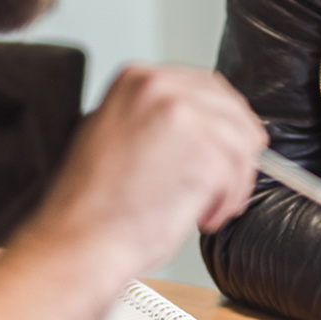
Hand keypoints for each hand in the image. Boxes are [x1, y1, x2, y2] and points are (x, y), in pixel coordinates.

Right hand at [25, 65, 267, 283]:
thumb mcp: (112, 133)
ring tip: (211, 206)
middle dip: (237, 150)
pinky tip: (205, 216)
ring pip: (240, 143)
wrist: (80, 240)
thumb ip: (153, 117)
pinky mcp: (205, 154)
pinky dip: (228, 201)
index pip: (206, 87)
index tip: (230, 144)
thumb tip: (197, 124)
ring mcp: (185, 117)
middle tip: (228, 182)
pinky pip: (238, 174)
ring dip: (234, 181)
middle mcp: (161, 88)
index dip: (224, 121)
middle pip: (231, 111)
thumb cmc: (91, 204)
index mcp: (138, 79)